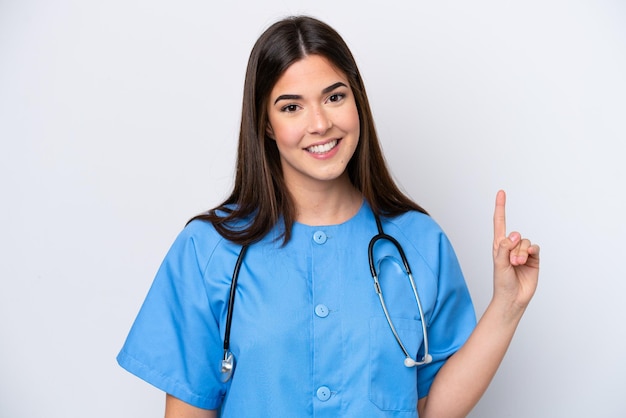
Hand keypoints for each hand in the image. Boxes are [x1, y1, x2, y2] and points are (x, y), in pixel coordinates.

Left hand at [492, 190, 539, 312]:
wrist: (513, 298)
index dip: (501, 207)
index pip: (499, 222)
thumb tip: (512, 235)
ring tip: (517, 264)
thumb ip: (503, 248)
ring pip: (525, 242)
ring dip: (521, 253)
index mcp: (498, 245)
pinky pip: (535, 247)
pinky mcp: (533, 259)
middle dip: (513, 248)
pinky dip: (531, 251)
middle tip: (510, 262)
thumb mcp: (499, 264)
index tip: (501, 192)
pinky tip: (528, 258)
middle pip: (515, 235)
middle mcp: (511, 246)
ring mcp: (523, 252)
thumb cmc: (501, 282)